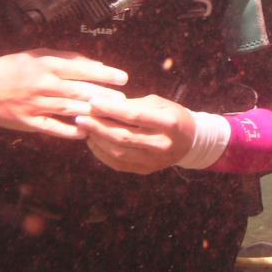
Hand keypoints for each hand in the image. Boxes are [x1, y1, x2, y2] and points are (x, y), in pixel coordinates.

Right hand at [0, 49, 127, 138]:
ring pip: (70, 109)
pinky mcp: (28, 122)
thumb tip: (97, 65)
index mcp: (47, 65)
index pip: (82, 69)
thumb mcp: (39, 55)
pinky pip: (54, 128)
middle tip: (124, 99)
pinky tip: (87, 132)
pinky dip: (71, 131)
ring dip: (93, 113)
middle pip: (80, 91)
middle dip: (105, 96)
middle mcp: (43, 85)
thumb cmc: (14, 67)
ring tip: (112, 115)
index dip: (105, 74)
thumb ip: (69, 59)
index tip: (123, 78)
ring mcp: (36, 105)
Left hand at [76, 94, 194, 173]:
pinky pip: (118, 164)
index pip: (135, 115)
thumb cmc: (170, 114)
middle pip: (123, 137)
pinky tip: (93, 141)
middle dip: (98, 126)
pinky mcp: (146, 170)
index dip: (111, 109)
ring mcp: (155, 160)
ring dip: (97, 140)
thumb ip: (132, 104)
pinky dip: (102, 153)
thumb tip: (102, 105)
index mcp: (169, 123)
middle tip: (80, 117)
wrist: (191, 140)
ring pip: (118, 152)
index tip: (92, 101)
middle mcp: (163, 144)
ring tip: (85, 128)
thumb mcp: (158, 103)